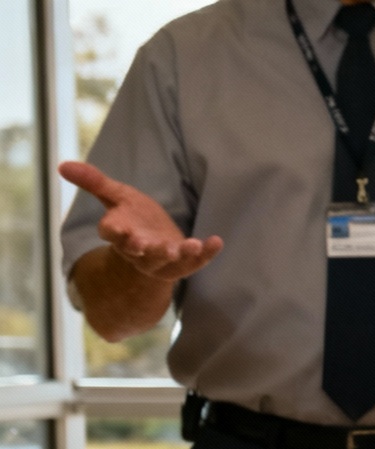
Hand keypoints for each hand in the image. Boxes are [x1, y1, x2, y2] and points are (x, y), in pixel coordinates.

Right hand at [60, 161, 222, 280]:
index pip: (111, 233)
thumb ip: (94, 182)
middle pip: (140, 252)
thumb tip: (62, 164)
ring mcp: (163, 260)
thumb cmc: (133, 217)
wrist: (154, 241)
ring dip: (179, 254)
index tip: (116, 229)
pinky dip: (206, 253)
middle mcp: (139, 250)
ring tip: (191, 245)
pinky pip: (196, 261)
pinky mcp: (184, 263)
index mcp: (119, 233)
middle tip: (149, 245)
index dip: (114, 232)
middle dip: (145, 249)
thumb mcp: (116, 196)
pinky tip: (217, 241)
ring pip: (168, 261)